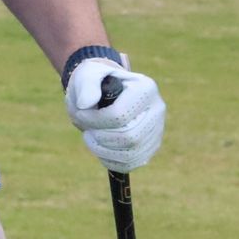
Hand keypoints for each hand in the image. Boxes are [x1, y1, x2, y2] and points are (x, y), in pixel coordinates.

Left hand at [64, 58, 164, 172]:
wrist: (107, 92)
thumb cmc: (98, 82)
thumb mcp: (88, 75)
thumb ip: (86, 85)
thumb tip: (85, 104)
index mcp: (146, 89)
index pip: (120, 115)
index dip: (95, 120)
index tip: (81, 113)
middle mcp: (157, 110)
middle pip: (129, 137)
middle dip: (101, 138)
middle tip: (86, 131)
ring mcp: (156, 130)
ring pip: (131, 154)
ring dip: (103, 151)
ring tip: (91, 138)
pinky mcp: (150, 147)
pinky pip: (131, 163)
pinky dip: (110, 160)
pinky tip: (99, 148)